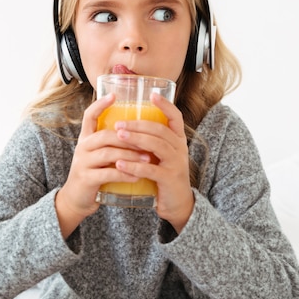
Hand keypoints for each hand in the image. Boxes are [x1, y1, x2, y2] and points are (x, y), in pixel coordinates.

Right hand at [55, 93, 150, 237]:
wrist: (77, 200)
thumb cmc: (95, 174)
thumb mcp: (100, 155)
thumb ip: (113, 144)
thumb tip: (139, 131)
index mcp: (87, 138)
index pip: (89, 115)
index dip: (100, 104)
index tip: (114, 94)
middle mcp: (83, 147)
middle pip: (105, 135)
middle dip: (129, 137)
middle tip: (150, 141)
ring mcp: (82, 163)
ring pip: (108, 154)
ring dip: (131, 156)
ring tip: (149, 159)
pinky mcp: (86, 179)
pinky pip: (107, 174)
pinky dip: (124, 174)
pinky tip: (137, 176)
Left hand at [111, 93, 193, 232]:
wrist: (177, 204)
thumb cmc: (164, 175)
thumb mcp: (161, 155)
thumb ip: (151, 141)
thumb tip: (127, 123)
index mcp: (177, 140)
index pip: (176, 117)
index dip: (165, 105)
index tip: (152, 94)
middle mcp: (179, 149)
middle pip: (159, 130)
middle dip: (138, 124)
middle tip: (118, 123)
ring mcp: (176, 163)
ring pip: (156, 145)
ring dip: (135, 139)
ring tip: (118, 136)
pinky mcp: (168, 179)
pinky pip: (150, 169)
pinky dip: (134, 166)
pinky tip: (120, 163)